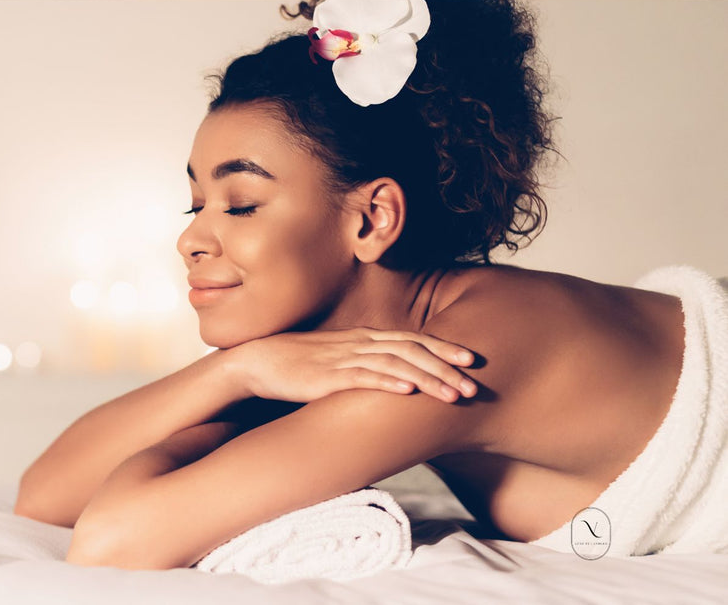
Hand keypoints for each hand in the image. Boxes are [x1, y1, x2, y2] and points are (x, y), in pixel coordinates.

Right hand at [225, 326, 476, 403]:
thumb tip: (394, 380)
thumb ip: (366, 366)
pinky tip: (408, 390)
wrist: (258, 362)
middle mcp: (359, 343)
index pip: (412, 339)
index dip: (443, 348)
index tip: (471, 361)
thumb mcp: (339, 362)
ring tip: (452, 394)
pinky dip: (388, 381)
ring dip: (427, 378)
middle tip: (473, 384)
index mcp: (364, 338)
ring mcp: (343, 358)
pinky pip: (363, 376)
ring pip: (395, 363)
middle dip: (445, 366)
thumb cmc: (298, 365)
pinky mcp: (326, 376)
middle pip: (412, 349)